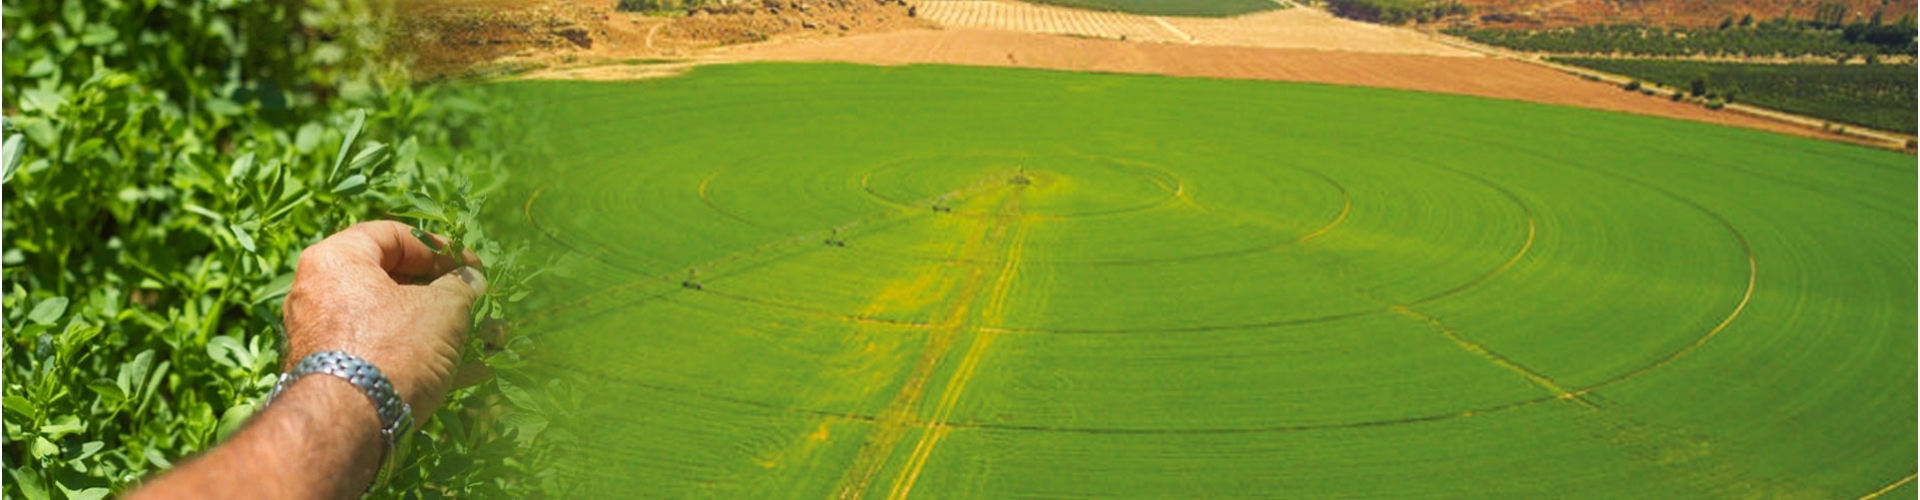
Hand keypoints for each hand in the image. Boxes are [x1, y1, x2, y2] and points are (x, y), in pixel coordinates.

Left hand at [281, 221, 485, 420]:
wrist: (346, 426)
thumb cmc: (393, 350)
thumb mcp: (443, 308)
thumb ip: (461, 286)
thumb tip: (470, 280)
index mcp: (336, 260)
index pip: (393, 235)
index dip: (440, 247)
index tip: (471, 266)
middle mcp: (317, 292)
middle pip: (390, 279)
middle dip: (441, 292)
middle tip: (474, 300)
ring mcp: (320, 334)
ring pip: (390, 320)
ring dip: (436, 327)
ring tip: (479, 339)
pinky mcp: (329, 371)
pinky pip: (381, 351)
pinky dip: (418, 355)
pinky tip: (462, 371)